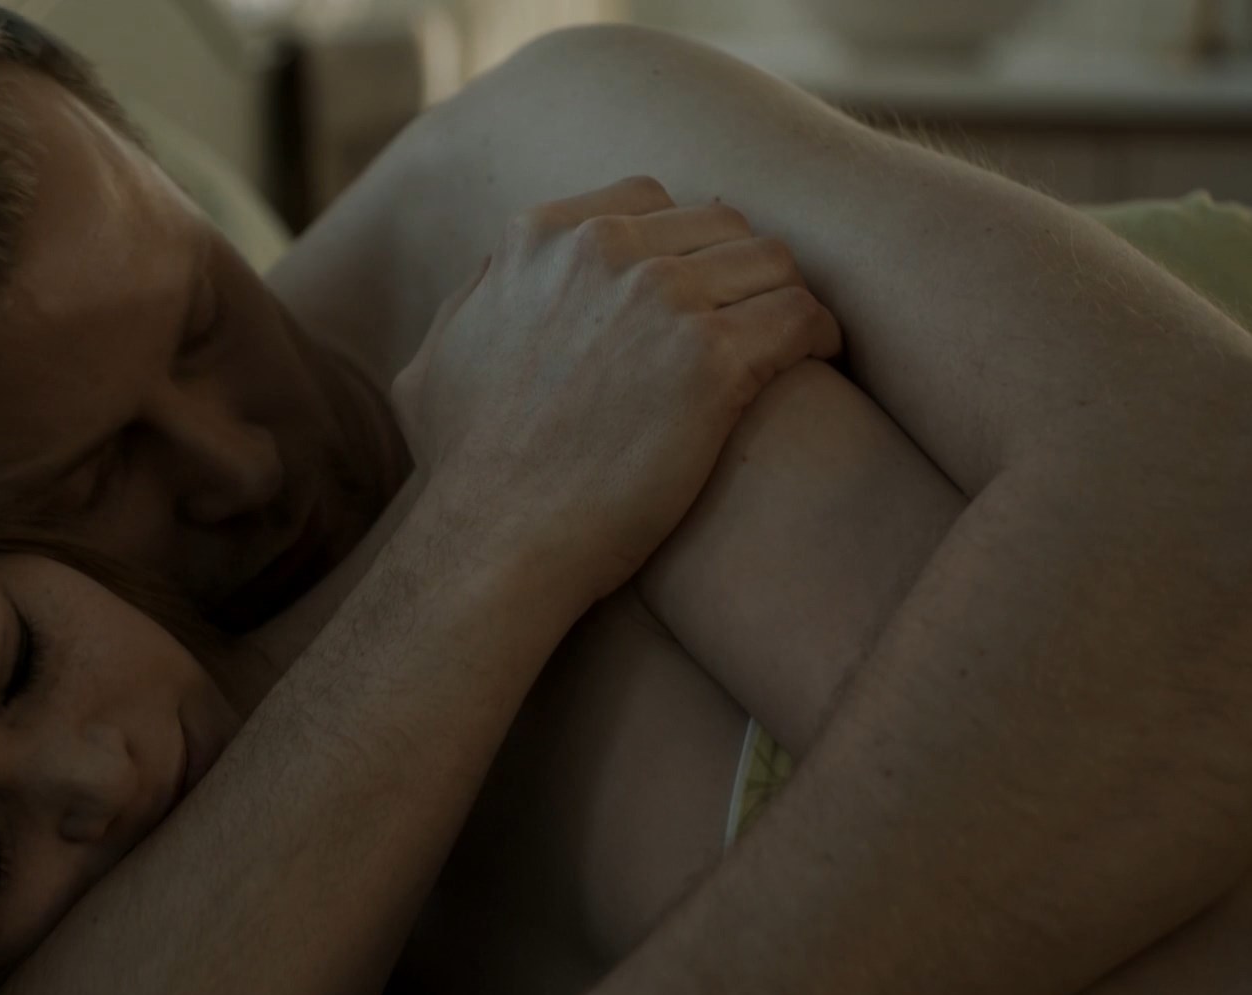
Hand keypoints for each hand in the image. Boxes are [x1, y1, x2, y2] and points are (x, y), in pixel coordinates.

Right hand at [393, 176, 841, 599]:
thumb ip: (476, 301)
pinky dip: (818, 335)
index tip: (698, 288)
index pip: (649, 199)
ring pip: (771, 262)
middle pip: (720, 224)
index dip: (682, 243)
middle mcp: (603, 250)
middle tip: (754, 320)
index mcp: (538, 238)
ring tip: (791, 343)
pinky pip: (801, 316)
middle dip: (741, 271)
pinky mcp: (714, 360)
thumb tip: (498, 280)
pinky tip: (816, 361)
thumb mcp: (433, 361)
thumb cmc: (464, 470)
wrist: (496, 538)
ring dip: (783, 300)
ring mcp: (663, 298)